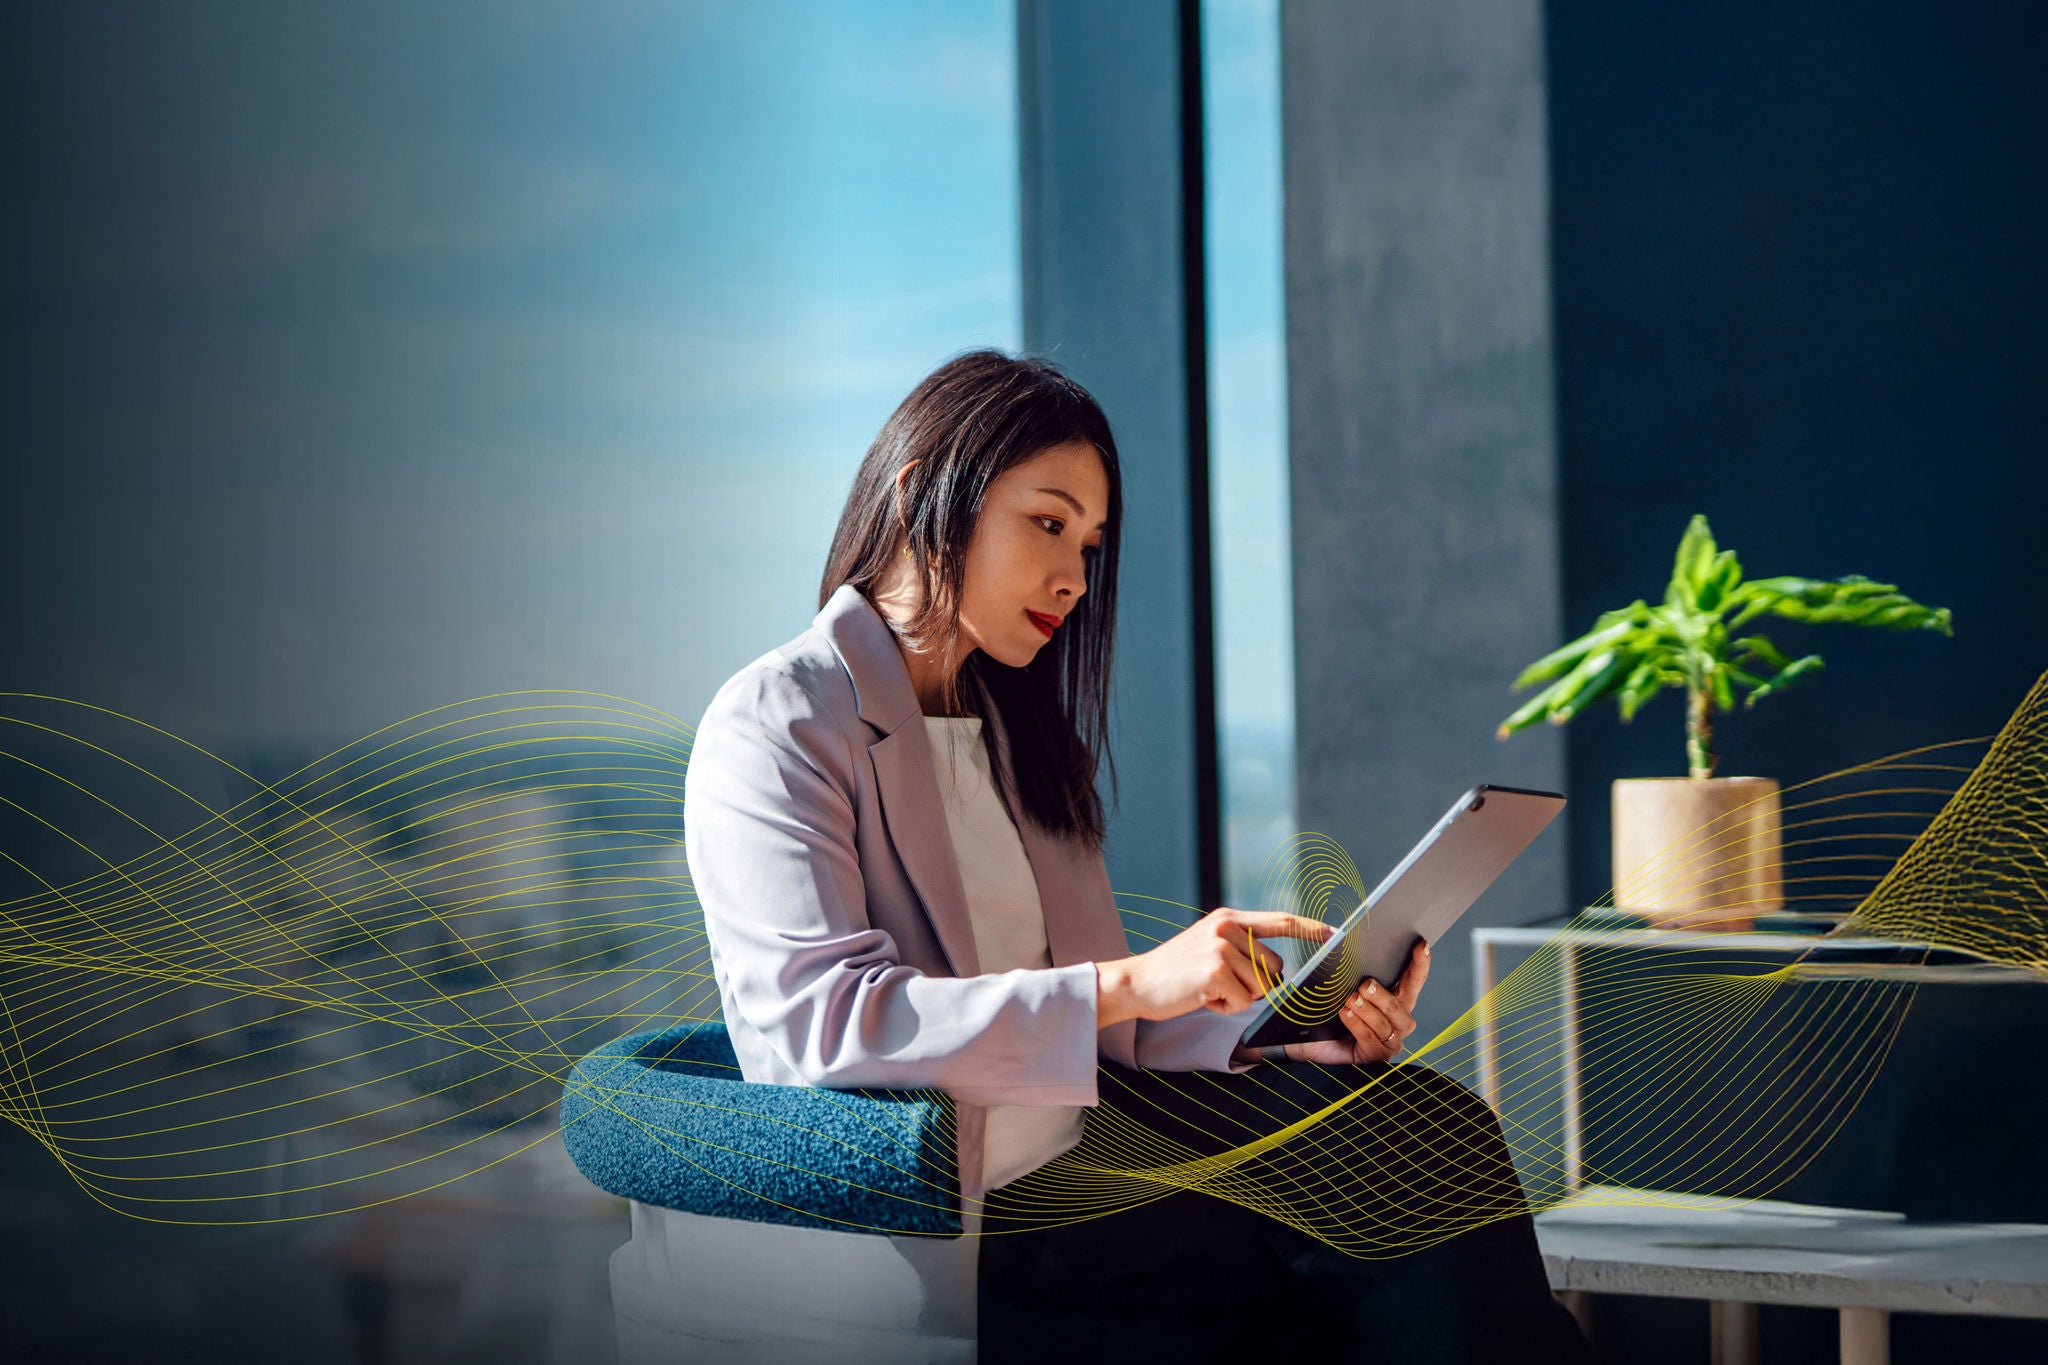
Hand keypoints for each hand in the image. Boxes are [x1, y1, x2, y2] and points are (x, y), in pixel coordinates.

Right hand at [1096, 908, 1331, 1026]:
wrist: (1137, 982)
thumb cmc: (1177, 971)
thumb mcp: (1208, 946)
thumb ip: (1240, 948)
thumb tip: (1275, 971)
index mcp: (1228, 919)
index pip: (1279, 920)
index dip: (1309, 927)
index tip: (1334, 932)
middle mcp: (1227, 929)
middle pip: (1274, 966)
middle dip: (1255, 984)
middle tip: (1219, 983)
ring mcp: (1221, 949)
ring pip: (1259, 988)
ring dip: (1237, 997)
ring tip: (1207, 988)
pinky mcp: (1216, 972)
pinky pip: (1242, 1002)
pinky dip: (1224, 1007)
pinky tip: (1202, 997)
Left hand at [1277, 939, 1429, 1066]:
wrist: (1309, 1042)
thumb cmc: (1329, 1011)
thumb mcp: (1338, 986)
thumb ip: (1344, 964)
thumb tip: (1335, 936)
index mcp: (1396, 999)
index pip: (1414, 980)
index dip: (1420, 963)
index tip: (1421, 944)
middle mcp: (1399, 1021)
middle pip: (1401, 1005)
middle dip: (1383, 995)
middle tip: (1366, 984)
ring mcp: (1390, 1041)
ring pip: (1386, 1024)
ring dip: (1368, 1010)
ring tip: (1350, 999)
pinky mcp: (1376, 1057)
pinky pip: (1371, 1040)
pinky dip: (1358, 1026)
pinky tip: (1346, 1014)